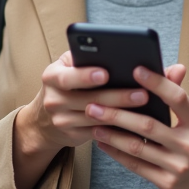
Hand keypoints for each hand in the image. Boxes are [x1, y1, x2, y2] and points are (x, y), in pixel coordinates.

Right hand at [12, 52, 149, 188]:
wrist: (44, 119)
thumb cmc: (65, 84)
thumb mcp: (65, 67)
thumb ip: (81, 59)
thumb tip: (112, 53)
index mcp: (51, 77)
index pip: (67, 77)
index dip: (86, 76)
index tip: (106, 73)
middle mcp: (53, 100)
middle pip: (89, 99)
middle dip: (117, 96)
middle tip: (142, 92)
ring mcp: (62, 121)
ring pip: (96, 118)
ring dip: (122, 113)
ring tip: (144, 106)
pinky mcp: (72, 136)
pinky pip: (99, 132)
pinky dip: (118, 127)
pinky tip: (135, 122)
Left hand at [86, 65, 188, 188]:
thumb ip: (180, 100)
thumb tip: (170, 68)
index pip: (177, 97)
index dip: (157, 82)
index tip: (135, 69)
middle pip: (147, 125)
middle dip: (117, 114)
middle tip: (94, 103)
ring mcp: (179, 166)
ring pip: (137, 147)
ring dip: (112, 134)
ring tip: (94, 122)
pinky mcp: (168, 184)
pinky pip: (137, 166)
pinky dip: (117, 154)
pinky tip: (103, 143)